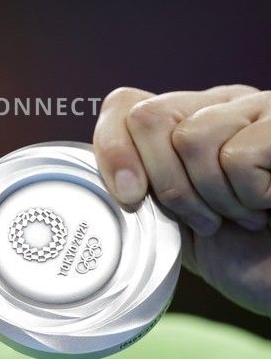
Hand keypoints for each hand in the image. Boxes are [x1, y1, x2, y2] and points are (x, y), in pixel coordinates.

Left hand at [93, 85, 270, 316]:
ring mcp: (256, 109)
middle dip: (163, 182)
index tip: (129, 198)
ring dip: (210, 197)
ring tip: (239, 216)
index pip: (124, 104)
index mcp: (186, 120)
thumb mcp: (171, 222)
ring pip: (190, 138)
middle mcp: (220, 105)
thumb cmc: (240, 254)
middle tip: (200, 218)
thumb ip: (136, 189)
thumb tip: (104, 180)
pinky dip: (248, 197)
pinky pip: (239, 156)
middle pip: (148, 117)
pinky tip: (267, 206)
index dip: (114, 151)